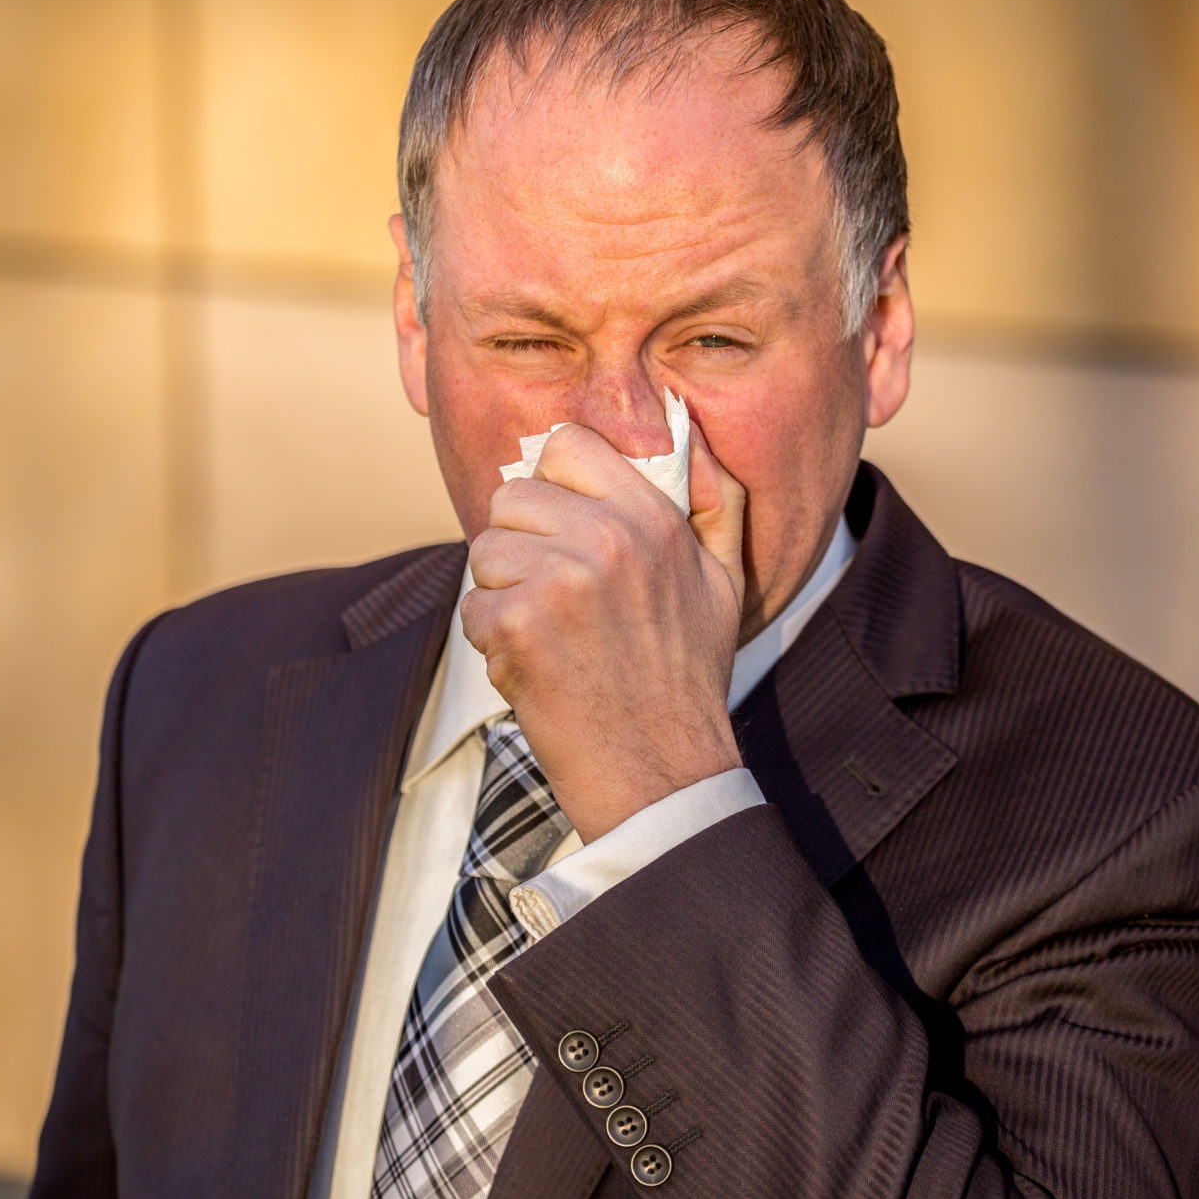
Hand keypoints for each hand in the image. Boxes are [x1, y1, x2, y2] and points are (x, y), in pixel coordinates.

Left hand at [461, 417, 748, 839]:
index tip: (560, 527)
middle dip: (521, 547)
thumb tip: (686, 426)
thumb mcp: (724, 580)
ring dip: (504, 597)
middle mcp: (609, 538)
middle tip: (558, 600)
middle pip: (511, 498)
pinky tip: (537, 670)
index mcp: (654, 518)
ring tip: (551, 638)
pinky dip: (493, 644)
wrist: (662, 772)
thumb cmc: (686, 678)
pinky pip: (473, 607)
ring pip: (485, 553)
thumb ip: (715, 498)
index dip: (551, 484)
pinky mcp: (520, 624)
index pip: (566, 445)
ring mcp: (561, 579)